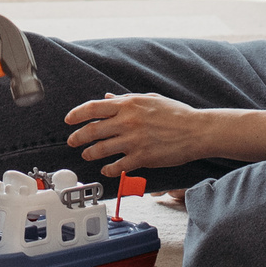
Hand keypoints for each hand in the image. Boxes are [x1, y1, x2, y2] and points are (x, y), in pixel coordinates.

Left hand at [62, 92, 214, 178]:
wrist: (197, 130)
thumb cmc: (176, 113)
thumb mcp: (149, 99)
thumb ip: (126, 99)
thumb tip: (107, 98)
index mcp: (128, 105)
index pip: (93, 108)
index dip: (77, 114)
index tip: (68, 120)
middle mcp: (128, 122)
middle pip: (92, 130)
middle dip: (78, 137)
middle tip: (72, 141)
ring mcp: (134, 141)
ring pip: (101, 149)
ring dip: (90, 153)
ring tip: (86, 154)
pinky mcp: (142, 158)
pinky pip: (118, 166)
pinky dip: (108, 169)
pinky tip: (106, 169)